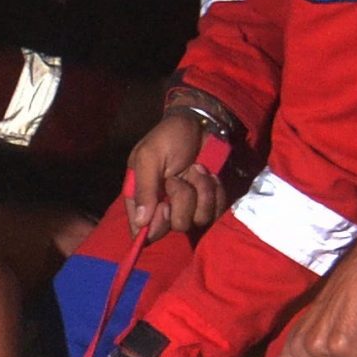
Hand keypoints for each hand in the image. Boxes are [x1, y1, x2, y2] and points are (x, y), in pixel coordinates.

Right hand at [125, 109, 224, 236]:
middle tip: (179, 178)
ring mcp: (188, 207)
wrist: (200, 125)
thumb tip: (140, 223)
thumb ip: (144, 188)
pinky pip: (216, 212)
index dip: (155, 225)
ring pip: (198, 220)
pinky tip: (209, 175)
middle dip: (183, 200)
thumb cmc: (169, 137)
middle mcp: (164, 207)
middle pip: (175, 226)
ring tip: (197, 169)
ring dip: (201, 191)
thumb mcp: (150, 156)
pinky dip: (216, 192)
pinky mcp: (208, 204)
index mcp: (143, 198)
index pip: (142, 231)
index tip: (164, 206)